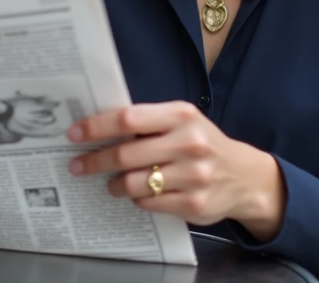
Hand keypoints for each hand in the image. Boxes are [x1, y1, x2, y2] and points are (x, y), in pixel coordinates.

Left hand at [66, 102, 285, 239]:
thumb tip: (98, 126)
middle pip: (126, 153)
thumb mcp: (182, 121)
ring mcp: (194, 175)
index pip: (128, 118)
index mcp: (181, 115)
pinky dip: (138, 199)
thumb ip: (148, 121)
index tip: (74, 134)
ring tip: (111, 183)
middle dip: (95, 160)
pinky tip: (138, 194)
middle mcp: (190, 142)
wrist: (245, 176)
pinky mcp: (195, 203)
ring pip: (135, 182)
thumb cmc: (202, 143)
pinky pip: (150, 203)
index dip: (96, 126)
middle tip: (77, 165)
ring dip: (115, 184)